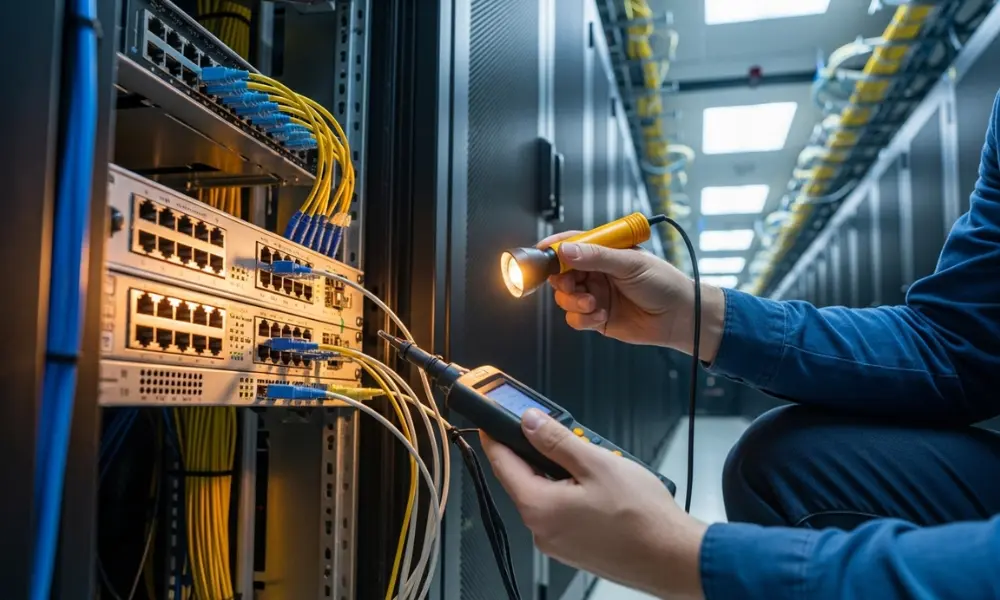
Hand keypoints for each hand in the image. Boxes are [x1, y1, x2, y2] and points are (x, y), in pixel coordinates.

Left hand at [481, 409, 707, 598]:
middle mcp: (542, 530)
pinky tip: (602, 487)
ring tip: (596, 464)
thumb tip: (530, 422)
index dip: (496, 436)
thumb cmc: (642, 518)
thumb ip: (557, 440)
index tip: (494, 419)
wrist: (673, 558)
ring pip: (547, 494)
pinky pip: (563, 512)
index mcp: (538, 507)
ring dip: (563, 473)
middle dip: (542, 453)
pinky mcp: (575, 549)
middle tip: (566, 435)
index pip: (501, 463)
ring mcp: (558, 543)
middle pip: (525, 479)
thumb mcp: (596, 463)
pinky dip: (575, 493)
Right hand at [537, 231, 725, 361]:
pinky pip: (574, 318)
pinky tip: (602, 315)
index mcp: (604, 251)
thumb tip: (566, 250)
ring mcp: (594, 295)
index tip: (542, 253)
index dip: (554, 247)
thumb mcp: (630, 263)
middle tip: (571, 284)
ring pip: (564, 297)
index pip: (571, 244)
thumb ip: (596, 256)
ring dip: (574, 301)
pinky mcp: (596, 317)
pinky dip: (583, 318)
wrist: (679, 317)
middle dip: (561, 280)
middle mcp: (596, 272)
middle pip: (560, 273)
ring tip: (593, 303)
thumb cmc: (663, 283)